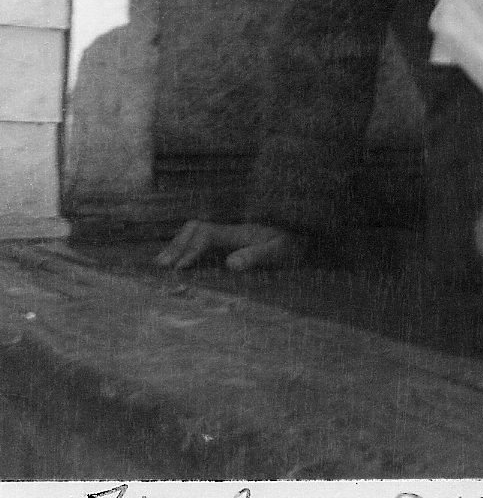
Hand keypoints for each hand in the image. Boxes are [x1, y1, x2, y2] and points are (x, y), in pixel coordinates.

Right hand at [156, 221, 293, 272]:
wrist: (307, 234)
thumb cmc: (294, 245)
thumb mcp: (280, 252)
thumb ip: (256, 257)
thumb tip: (230, 264)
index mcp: (241, 231)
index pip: (208, 235)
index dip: (192, 250)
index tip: (179, 268)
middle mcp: (234, 228)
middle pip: (197, 228)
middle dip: (177, 245)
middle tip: (159, 264)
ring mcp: (233, 232)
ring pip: (198, 230)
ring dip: (179, 243)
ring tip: (161, 261)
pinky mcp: (234, 239)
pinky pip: (205, 237)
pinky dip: (188, 245)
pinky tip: (180, 258)